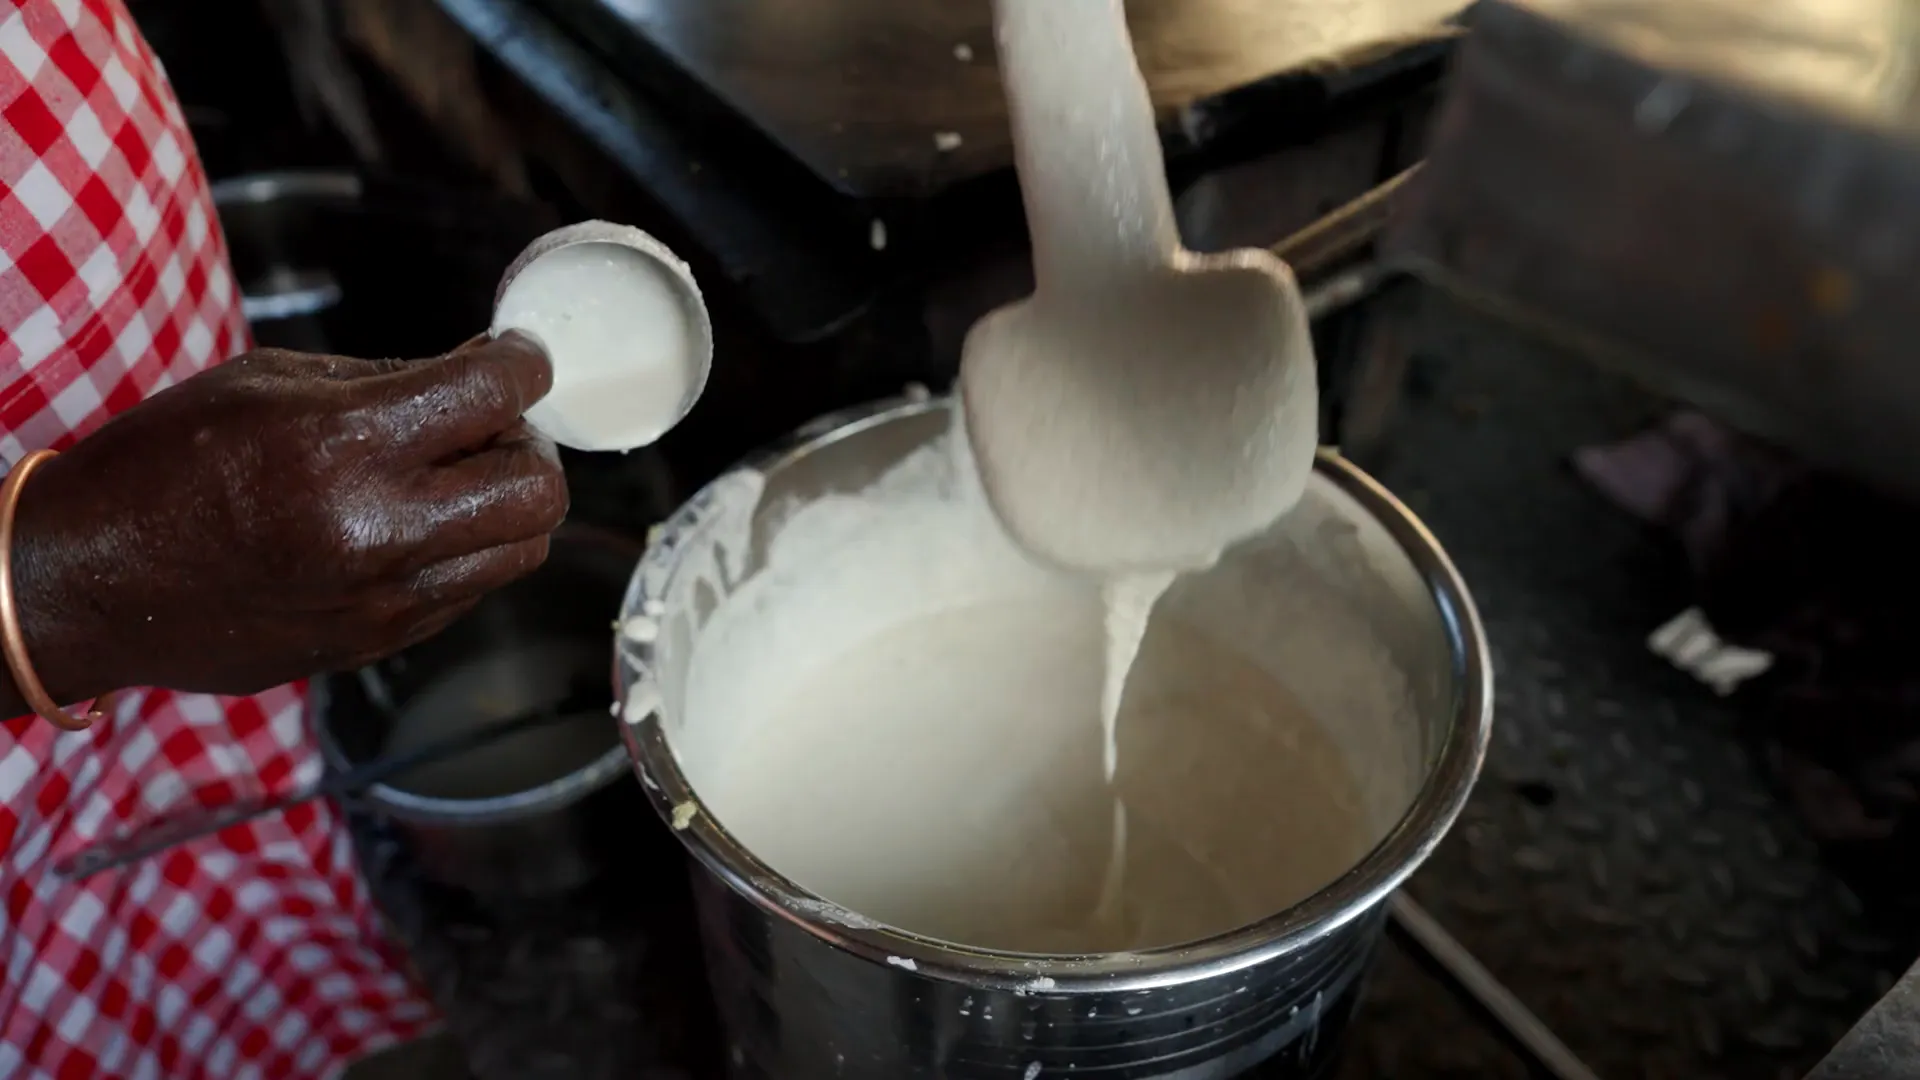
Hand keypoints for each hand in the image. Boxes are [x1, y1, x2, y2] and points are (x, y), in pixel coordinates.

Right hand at [5, 332, 567, 705]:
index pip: (496, 394)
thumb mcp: (270, 383)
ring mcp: (386, 596)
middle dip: (528, 445)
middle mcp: (382, 528)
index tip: (521, 358)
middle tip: (487, 428)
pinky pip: (471, 591)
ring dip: (506, 506)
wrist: (92, 581)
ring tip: (453, 480)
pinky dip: (466, 552)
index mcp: (347, 444)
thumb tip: (480, 372)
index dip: (524, 365)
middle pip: (540, 489)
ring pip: (523, 550)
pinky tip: (415, 528)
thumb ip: (389, 379)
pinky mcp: (379, 641)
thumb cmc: (167, 464)